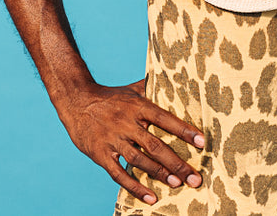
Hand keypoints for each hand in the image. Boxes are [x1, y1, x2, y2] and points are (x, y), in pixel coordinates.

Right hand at [57, 79, 206, 204]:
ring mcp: (113, 140)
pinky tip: (150, 197)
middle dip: (177, 162)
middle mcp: (127, 123)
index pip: (165, 118)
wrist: (75, 100)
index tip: (201, 142)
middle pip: (155, 144)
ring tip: (177, 184)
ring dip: (159, 173)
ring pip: (139, 160)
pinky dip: (134, 187)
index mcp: (137, 106)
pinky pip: (118, 174)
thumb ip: (153, 88)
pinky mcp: (101, 154)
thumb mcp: (132, 89)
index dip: (183, 130)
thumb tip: (175, 79)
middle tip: (194, 177)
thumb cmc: (110, 96)